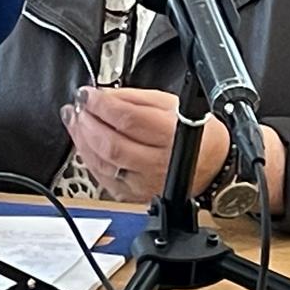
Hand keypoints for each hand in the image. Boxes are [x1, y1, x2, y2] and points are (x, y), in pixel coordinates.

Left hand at [60, 86, 229, 201]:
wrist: (212, 164)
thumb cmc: (195, 132)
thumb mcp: (170, 103)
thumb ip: (133, 98)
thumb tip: (103, 95)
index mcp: (172, 135)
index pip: (127, 119)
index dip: (101, 104)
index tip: (86, 94)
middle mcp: (160, 163)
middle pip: (111, 144)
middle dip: (87, 122)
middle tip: (78, 108)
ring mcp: (146, 183)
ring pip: (104, 163)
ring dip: (82, 140)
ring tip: (76, 121)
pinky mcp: (136, 195)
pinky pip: (104, 179)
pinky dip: (89, 159)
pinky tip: (85, 143)